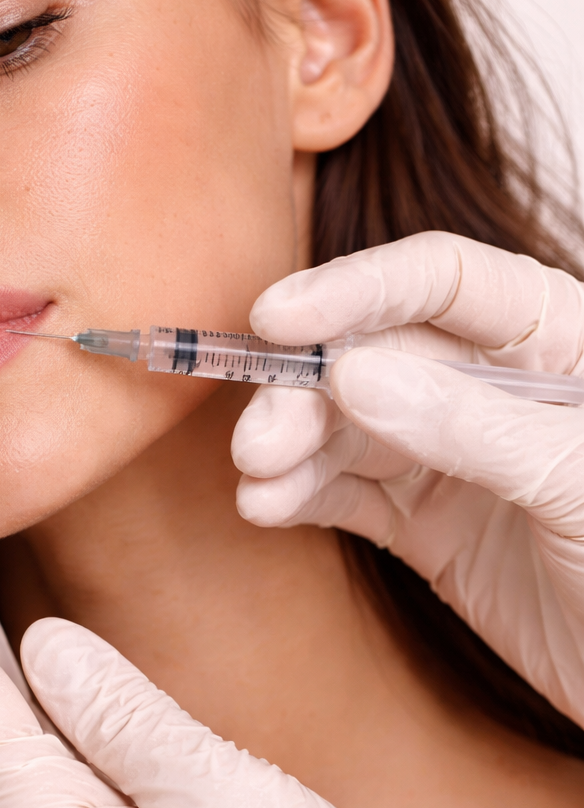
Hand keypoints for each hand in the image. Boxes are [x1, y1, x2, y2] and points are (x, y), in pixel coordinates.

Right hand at [233, 231, 583, 726]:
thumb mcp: (573, 481)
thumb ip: (472, 426)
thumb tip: (352, 374)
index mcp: (556, 340)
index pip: (445, 280)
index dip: (357, 288)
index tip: (277, 319)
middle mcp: (495, 385)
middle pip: (377, 354)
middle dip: (307, 390)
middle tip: (257, 440)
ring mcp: (455, 456)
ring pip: (350, 426)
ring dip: (292, 447)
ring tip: (256, 479)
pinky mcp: (428, 527)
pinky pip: (351, 497)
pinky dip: (303, 497)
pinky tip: (267, 506)